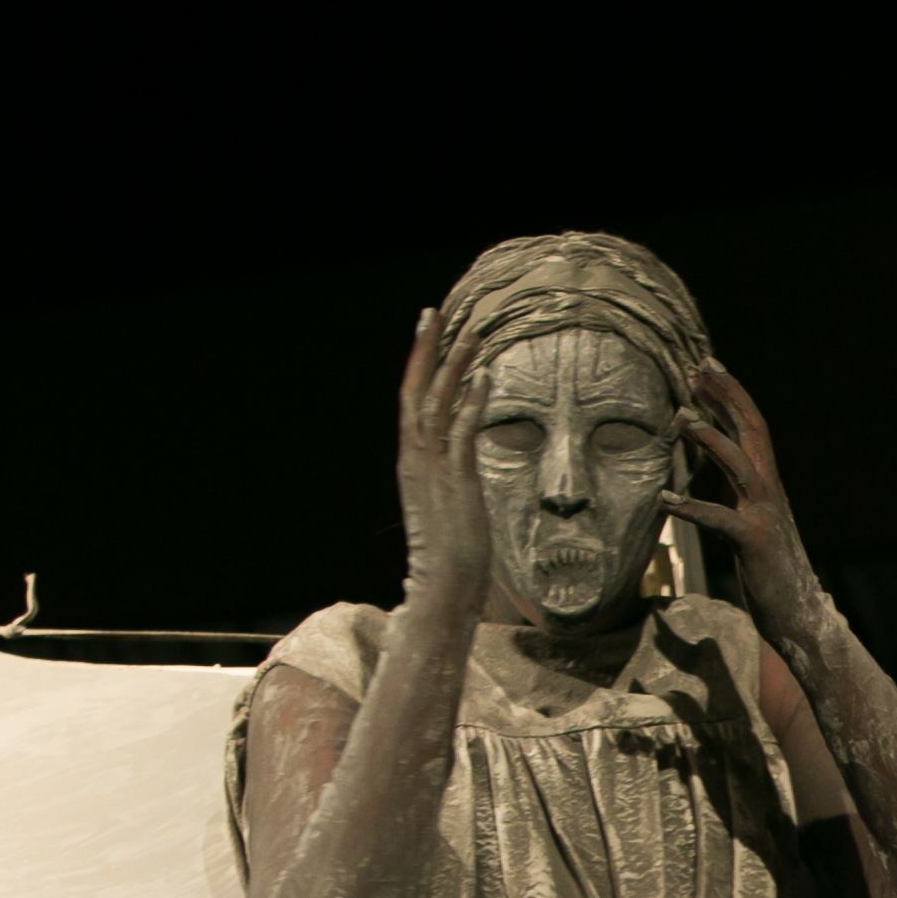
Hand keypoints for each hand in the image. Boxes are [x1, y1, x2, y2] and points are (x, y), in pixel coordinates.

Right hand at [394, 307, 493, 600]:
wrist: (445, 586)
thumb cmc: (451, 552)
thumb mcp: (448, 501)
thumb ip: (451, 473)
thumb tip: (464, 455)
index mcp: (412, 460)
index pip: (411, 399)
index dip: (419, 362)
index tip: (428, 329)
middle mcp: (416, 458)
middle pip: (416, 389)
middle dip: (427, 348)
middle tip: (437, 311)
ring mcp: (433, 468)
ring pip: (437, 403)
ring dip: (454, 365)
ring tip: (470, 332)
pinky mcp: (455, 482)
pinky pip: (461, 432)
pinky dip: (472, 402)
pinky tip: (485, 377)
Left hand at [667, 362, 821, 640]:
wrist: (798, 614)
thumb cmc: (768, 567)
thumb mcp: (748, 517)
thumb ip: (733, 487)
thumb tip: (711, 460)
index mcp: (766, 483)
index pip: (750, 427)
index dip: (729, 395)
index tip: (705, 367)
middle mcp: (769, 492)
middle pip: (752, 430)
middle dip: (727, 396)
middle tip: (699, 366)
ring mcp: (763, 516)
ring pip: (739, 465)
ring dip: (711, 437)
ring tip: (679, 415)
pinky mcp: (754, 544)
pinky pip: (720, 520)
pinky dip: (692, 508)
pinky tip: (663, 500)